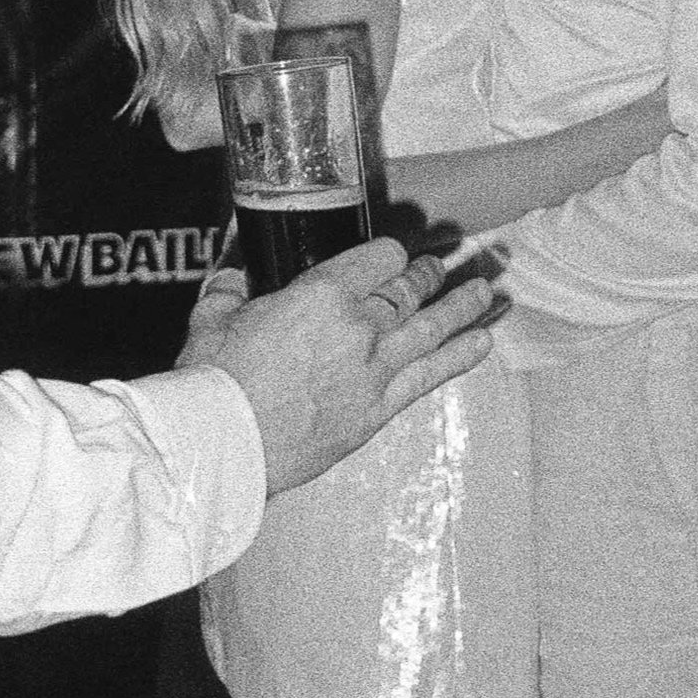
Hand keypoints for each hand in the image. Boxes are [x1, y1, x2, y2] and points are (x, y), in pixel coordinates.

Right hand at [179, 239, 496, 494]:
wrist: (224, 446)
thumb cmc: (214, 381)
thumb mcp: (212, 318)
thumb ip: (229, 290)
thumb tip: (232, 275)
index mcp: (321, 293)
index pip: (378, 256)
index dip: (389, 252)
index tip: (392, 254)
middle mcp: (359, 326)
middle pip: (409, 289)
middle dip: (428, 273)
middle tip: (441, 266)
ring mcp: (374, 370)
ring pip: (432, 327)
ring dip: (463, 305)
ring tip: (485, 290)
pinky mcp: (377, 410)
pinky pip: (431, 376)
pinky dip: (461, 356)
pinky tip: (482, 342)